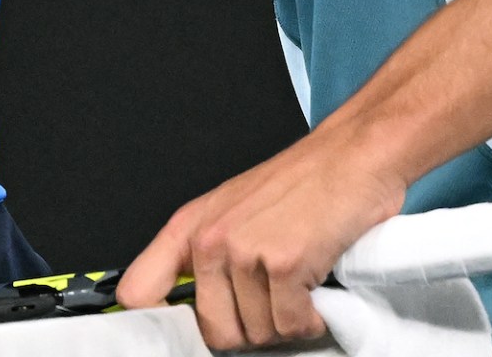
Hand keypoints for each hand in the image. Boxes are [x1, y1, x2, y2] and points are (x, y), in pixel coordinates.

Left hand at [117, 127, 406, 348]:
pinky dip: (312, 318)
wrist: (354, 154)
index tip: (181, 338)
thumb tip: (194, 319)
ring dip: (287, 320)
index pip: (137, 293)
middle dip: (252, 328)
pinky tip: (317, 287)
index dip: (158, 326)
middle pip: (215, 333)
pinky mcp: (285, 263)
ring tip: (300, 281)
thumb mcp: (235, 212)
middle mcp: (210, 240)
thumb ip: (207, 260)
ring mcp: (245, 251)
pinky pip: (292, 325)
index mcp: (189, 228)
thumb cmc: (303, 184)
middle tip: (276, 298)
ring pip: (259, 334)